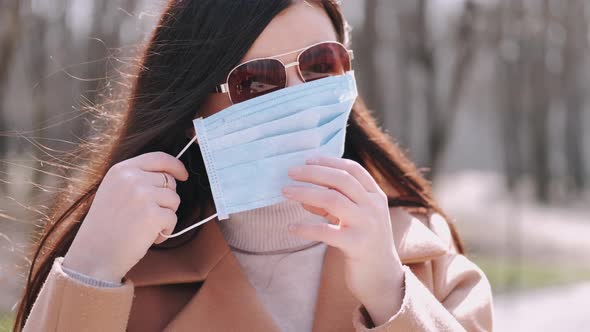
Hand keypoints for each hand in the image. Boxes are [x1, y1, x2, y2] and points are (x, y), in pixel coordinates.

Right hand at [63, 152, 188, 282]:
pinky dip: (165, 231)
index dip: (175, 165)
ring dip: (165, 216)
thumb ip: (137, 179)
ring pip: (174, 200)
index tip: (183, 175)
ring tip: (144, 227)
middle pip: (169, 181)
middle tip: (146, 216)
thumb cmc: (106, 227)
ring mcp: (143, 195)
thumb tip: (170, 176)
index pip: (158, 158)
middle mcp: (132, 178)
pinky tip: (147, 238)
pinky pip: (173, 218)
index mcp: (121, 170)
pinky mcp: (153, 214)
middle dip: (165, 199)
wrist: (94, 256)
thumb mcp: (114, 191)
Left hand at [283, 156, 404, 325]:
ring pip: (332, 200)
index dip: (329, 162)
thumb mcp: (355, 218)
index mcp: (375, 196)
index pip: (353, 169)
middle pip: (341, 180)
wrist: (382, 277)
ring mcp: (366, 225)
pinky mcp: (356, 245)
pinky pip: (326, 232)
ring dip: (306, 193)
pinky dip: (305, 228)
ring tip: (286, 192)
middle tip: (291, 172)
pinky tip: (291, 227)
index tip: (308, 160)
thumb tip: (303, 195)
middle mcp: (373, 207)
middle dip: (313, 173)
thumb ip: (335, 204)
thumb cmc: (364, 243)